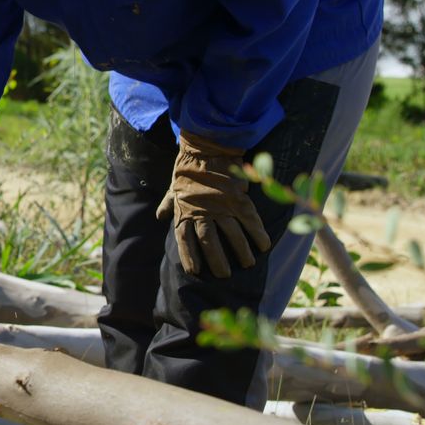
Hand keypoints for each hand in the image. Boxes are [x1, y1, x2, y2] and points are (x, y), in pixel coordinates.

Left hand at [156, 131, 271, 277]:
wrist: (205, 149)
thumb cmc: (187, 170)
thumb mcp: (173, 188)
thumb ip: (168, 205)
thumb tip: (160, 217)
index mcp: (185, 212)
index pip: (185, 240)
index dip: (190, 257)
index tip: (195, 272)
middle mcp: (203, 213)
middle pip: (209, 243)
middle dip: (217, 261)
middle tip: (224, 275)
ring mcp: (222, 207)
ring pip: (232, 235)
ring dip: (241, 251)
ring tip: (248, 264)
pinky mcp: (238, 199)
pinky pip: (250, 220)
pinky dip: (258, 233)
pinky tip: (264, 245)